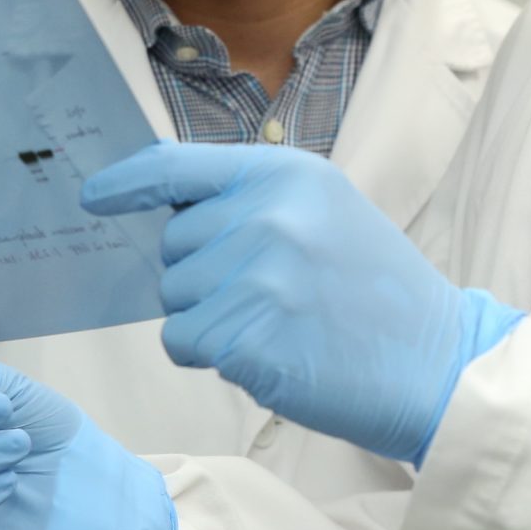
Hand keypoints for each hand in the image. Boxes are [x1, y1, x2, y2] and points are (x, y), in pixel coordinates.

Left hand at [82, 144, 522, 464]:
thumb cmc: (377, 292)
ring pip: (174, 298)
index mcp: (284, 172)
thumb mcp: (325, 210)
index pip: (176, 167)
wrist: (436, 362)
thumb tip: (171, 214)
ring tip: (280, 323)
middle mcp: (264, 213)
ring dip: (210, 319)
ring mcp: (253, 275)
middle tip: (274, 293)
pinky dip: (214, 356)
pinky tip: (272, 352)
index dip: (127, 183)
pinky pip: (183, 342)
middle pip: (173, 245)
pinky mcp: (244, 336)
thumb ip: (254, 199)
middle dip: (204, 275)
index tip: (94, 198)